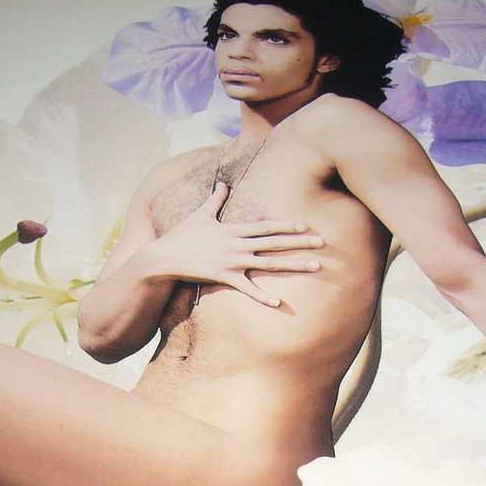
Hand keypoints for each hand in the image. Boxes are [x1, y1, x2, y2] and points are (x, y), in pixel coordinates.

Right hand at [149, 183, 323, 306]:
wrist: (163, 257)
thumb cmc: (182, 235)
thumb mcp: (200, 214)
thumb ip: (215, 199)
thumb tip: (221, 182)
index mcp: (233, 229)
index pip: (265, 226)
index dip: (286, 225)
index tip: (305, 226)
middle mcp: (237, 244)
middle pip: (274, 243)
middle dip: (300, 242)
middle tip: (322, 243)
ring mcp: (232, 261)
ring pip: (269, 263)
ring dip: (294, 265)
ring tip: (315, 266)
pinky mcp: (223, 277)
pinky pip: (247, 288)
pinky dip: (261, 296)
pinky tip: (277, 302)